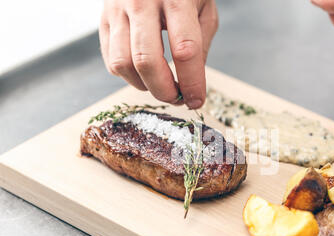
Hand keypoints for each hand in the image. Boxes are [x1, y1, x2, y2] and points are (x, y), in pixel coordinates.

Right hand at [100, 0, 218, 108]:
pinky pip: (111, 60)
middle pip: (147, 61)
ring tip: (161, 85)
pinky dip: (129, 76)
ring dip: (144, 86)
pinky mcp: (103, 19)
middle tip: (177, 98)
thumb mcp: (204, 8)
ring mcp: (117, 9)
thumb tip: (191, 84)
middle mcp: (142, 1)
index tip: (196, 101)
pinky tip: (144, 73)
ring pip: (123, 64)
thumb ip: (201, 44)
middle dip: (164, 90)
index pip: (185, 50)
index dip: (192, 83)